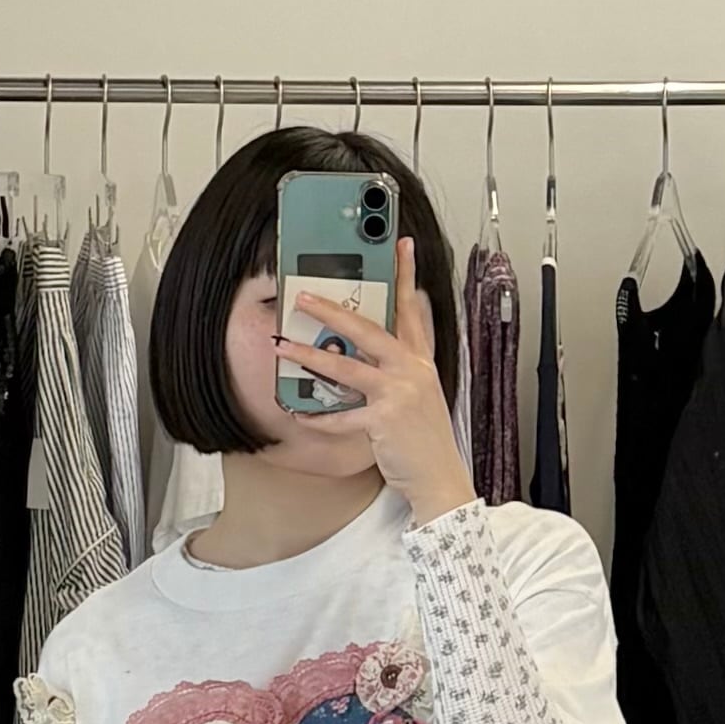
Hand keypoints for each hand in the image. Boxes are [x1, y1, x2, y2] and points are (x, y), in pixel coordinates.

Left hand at [277, 236, 476, 524]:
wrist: (440, 478)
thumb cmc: (425, 441)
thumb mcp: (421, 396)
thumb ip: (401, 371)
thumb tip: (369, 355)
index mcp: (421, 362)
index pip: (413, 310)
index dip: (406, 275)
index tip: (400, 244)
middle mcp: (412, 371)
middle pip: (369, 330)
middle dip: (333, 310)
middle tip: (304, 296)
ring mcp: (398, 394)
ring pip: (347, 367)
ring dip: (310, 356)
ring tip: (283, 347)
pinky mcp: (384, 421)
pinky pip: (342, 416)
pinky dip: (319, 418)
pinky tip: (299, 414)